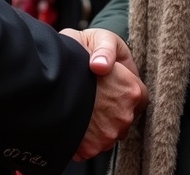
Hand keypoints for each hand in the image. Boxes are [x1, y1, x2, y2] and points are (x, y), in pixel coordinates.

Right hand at [60, 28, 147, 159]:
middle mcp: (123, 117)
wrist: (47, 77)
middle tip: (97, 94)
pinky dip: (86, 137)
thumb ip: (105, 52)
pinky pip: (93, 146)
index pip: (141, 98)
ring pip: (110, 133)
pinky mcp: (89, 149)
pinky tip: (77, 120)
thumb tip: (100, 66)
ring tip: (85, 106)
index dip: (127, 90)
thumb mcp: (97, 40)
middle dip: (114, 108)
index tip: (116, 86)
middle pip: (125, 117)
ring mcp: (106, 136)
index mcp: (130, 90)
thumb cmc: (75, 52)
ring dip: (100, 124)